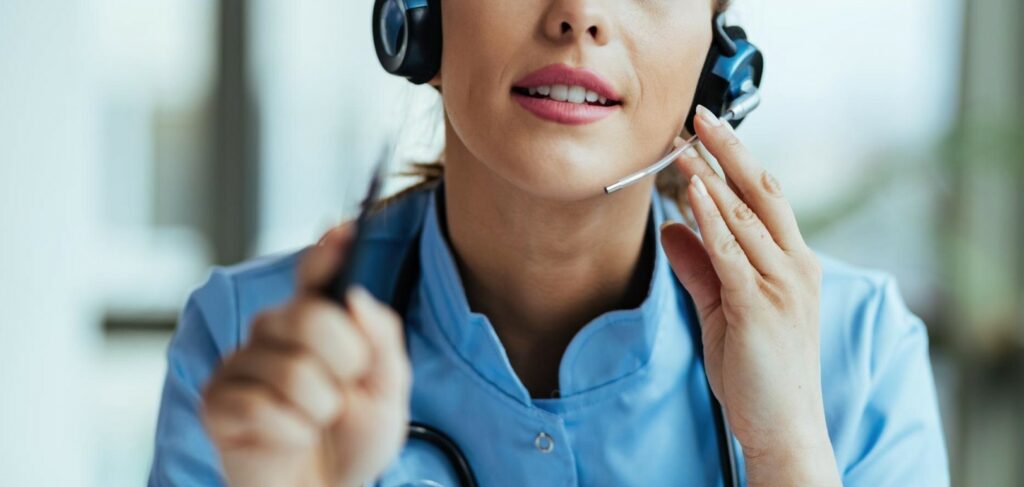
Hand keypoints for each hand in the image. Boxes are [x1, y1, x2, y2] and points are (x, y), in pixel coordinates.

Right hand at [201, 224, 411, 486]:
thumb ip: (382, 341)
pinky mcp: (217, 402)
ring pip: (292, 371)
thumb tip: (356, 298)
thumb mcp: (388, 391)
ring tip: (315, 422)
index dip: (326, 251)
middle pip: (310, 316)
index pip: (315, 274)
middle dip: (345, 362)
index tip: (345, 230)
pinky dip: (291, 432)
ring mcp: (240, 364)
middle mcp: (272, 332)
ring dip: (319, 410)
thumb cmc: (352, 440)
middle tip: (346, 390)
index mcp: (314, 322)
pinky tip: (289, 439)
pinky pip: (262, 407)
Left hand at [660, 106, 840, 485]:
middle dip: (730, 149)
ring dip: (712, 176)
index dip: (737, 162)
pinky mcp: (760, 306)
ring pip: (746, 216)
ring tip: (685, 143)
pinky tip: (694, 192)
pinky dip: (713, 219)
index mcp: (793, 264)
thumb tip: (672, 227)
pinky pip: (732, 253)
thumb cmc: (759, 371)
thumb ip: (700, 267)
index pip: (766, 199)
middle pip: (763, 191)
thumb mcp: (725, 310)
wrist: (784, 425)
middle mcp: (794, 267)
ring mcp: (781, 285)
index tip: (707, 132)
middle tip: (699, 114)